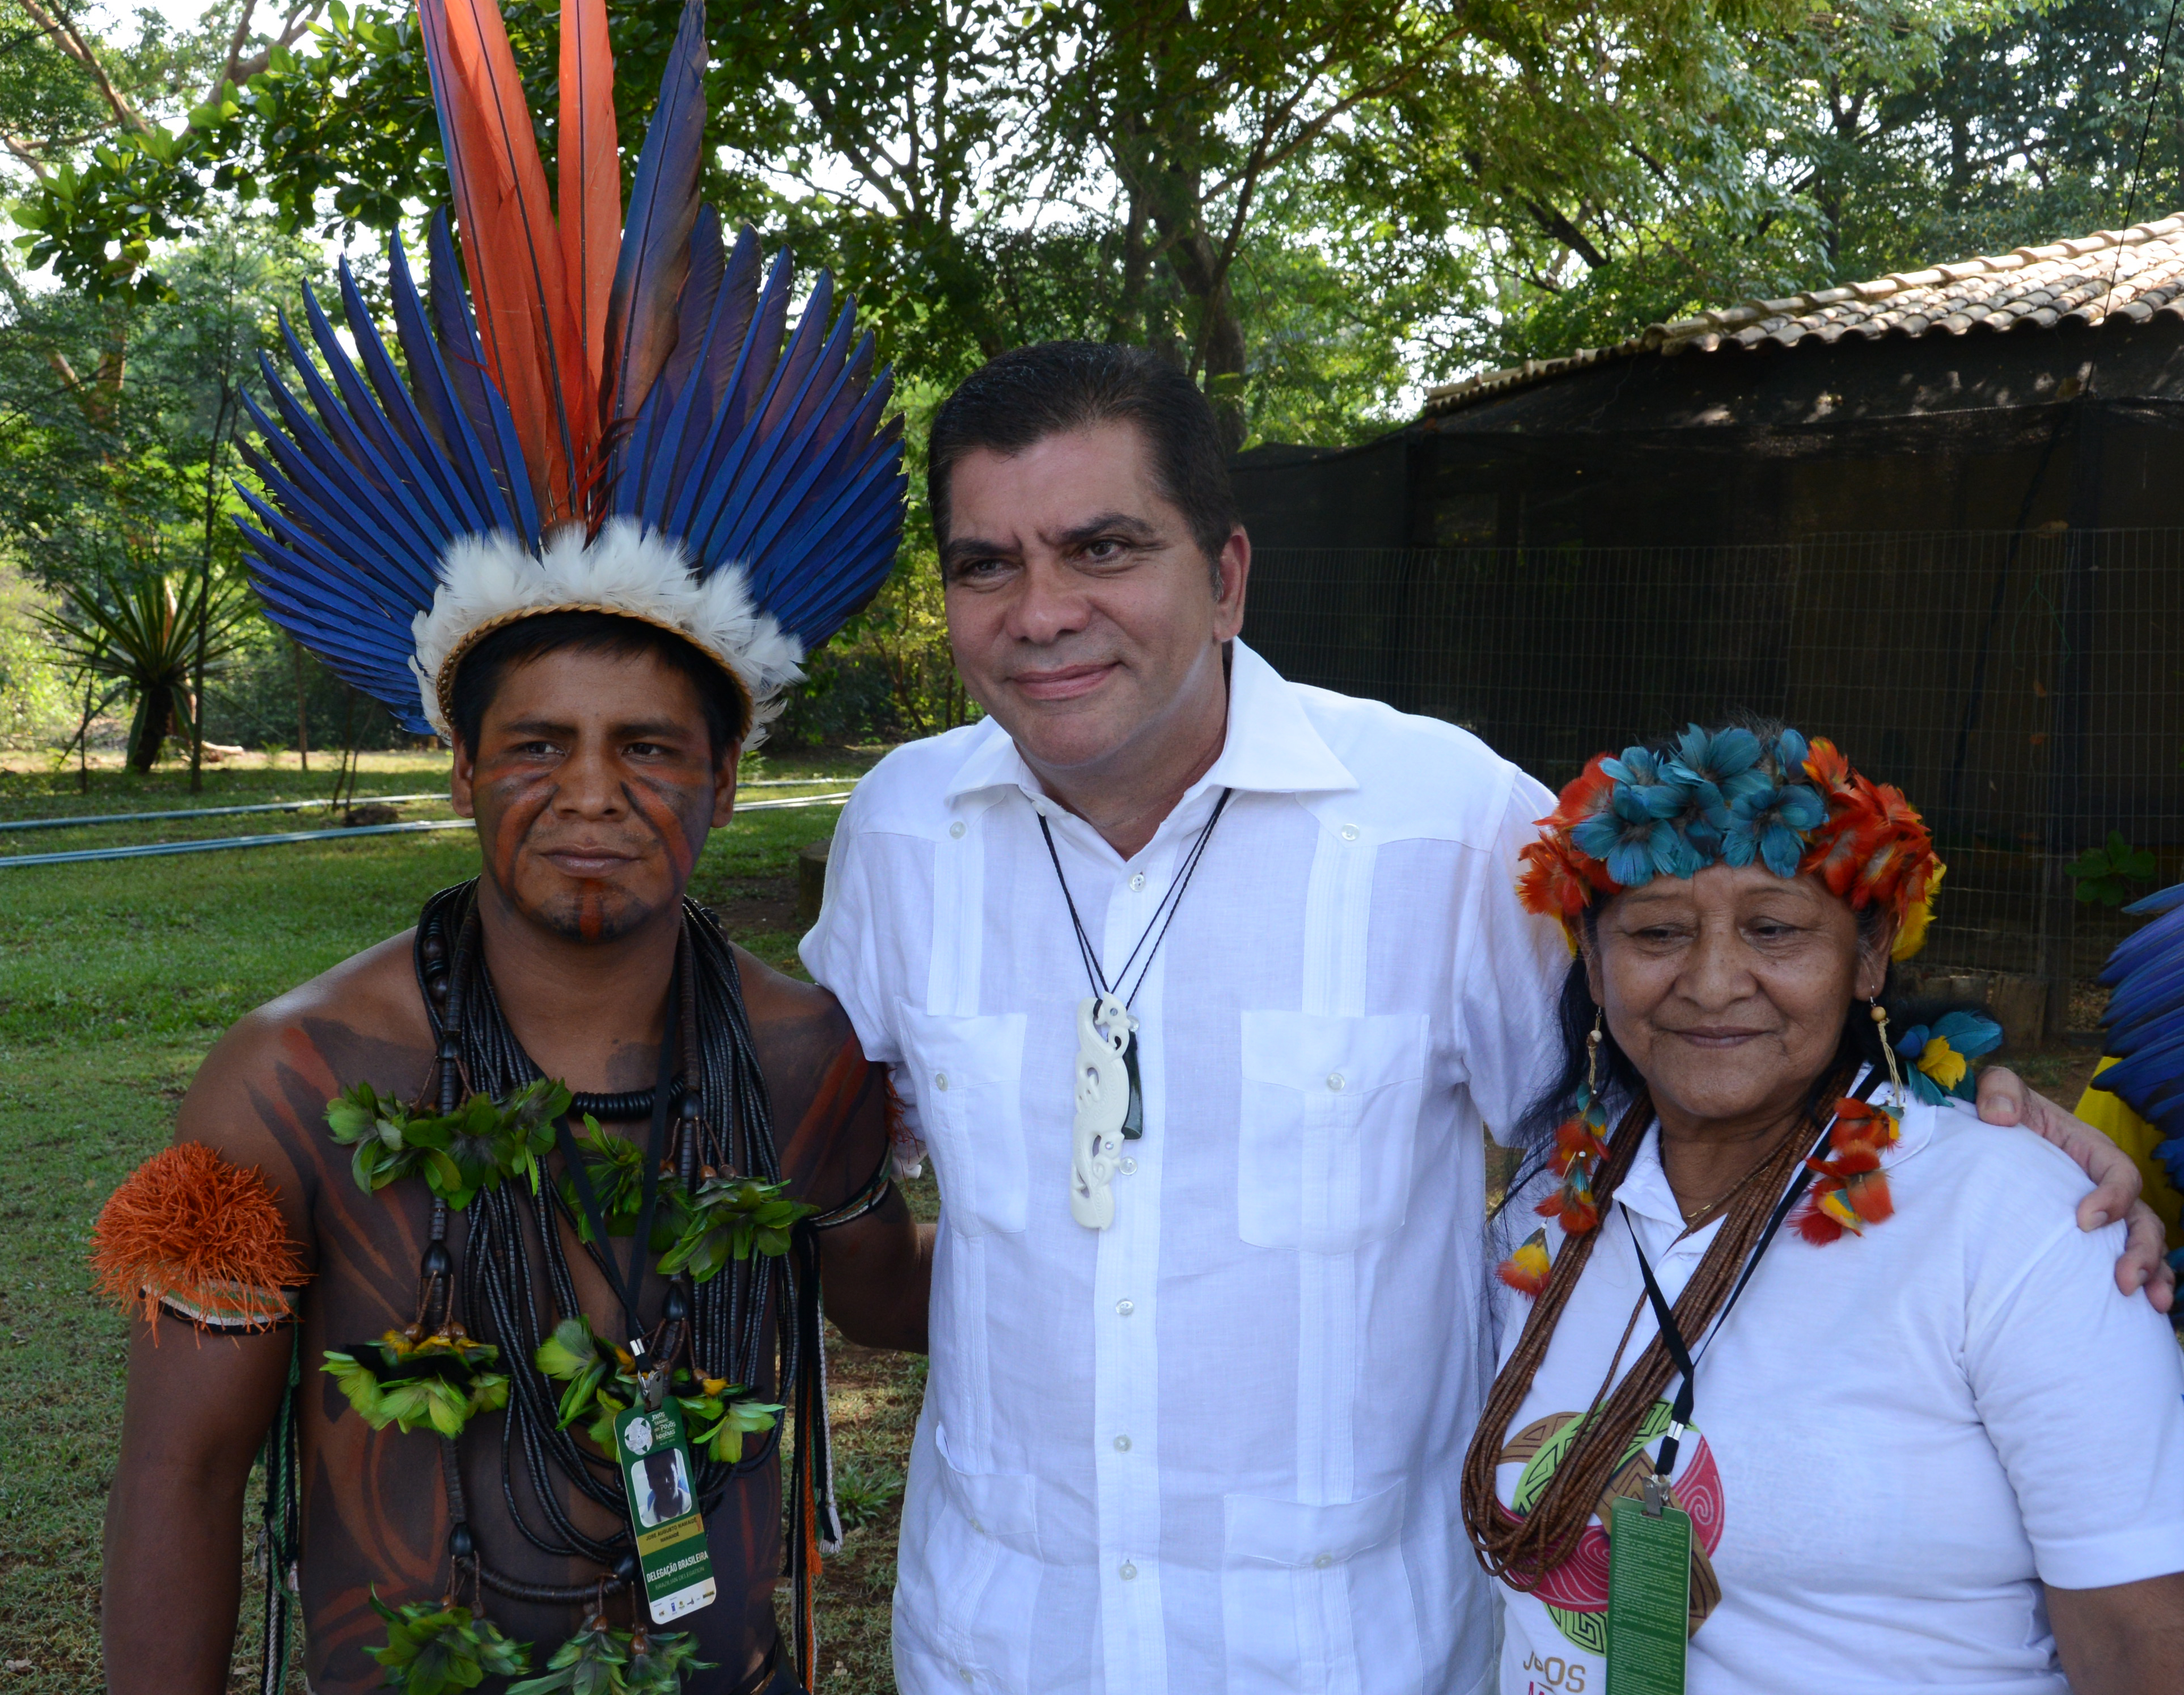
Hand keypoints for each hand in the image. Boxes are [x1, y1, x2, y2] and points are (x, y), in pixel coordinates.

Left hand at [1976, 1066, 2174, 1311]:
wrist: (1992, 1134)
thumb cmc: (2002, 1111)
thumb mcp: (1999, 1090)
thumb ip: (1999, 1091)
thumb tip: (1998, 1116)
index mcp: (2092, 1151)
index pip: (2118, 1173)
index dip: (2111, 1197)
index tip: (2084, 1221)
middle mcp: (2106, 1184)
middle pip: (2142, 1218)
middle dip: (2141, 1250)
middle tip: (2125, 1280)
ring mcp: (2104, 1213)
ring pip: (2142, 1243)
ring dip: (2152, 1273)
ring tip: (2148, 1303)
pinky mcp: (2090, 1237)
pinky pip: (2123, 1259)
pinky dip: (2140, 1281)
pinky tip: (2139, 1312)